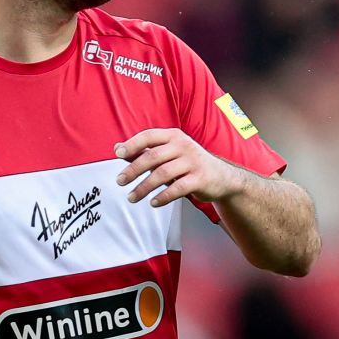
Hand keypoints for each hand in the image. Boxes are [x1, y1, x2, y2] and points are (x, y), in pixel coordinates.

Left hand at [114, 129, 242, 206]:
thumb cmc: (188, 164)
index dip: (132, 144)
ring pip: (163, 174)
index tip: (118, 155)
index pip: (148, 136)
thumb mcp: (168, 153)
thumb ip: (144, 151)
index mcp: (173, 136)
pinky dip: (163, 197)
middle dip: (133, 170)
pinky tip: (153, 203)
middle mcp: (183, 146)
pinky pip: (178, 188)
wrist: (222, 177)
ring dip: (144, 187)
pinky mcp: (200, 179)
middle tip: (119, 181)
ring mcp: (193, 162)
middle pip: (152, 157)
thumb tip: (117, 148)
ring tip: (131, 197)